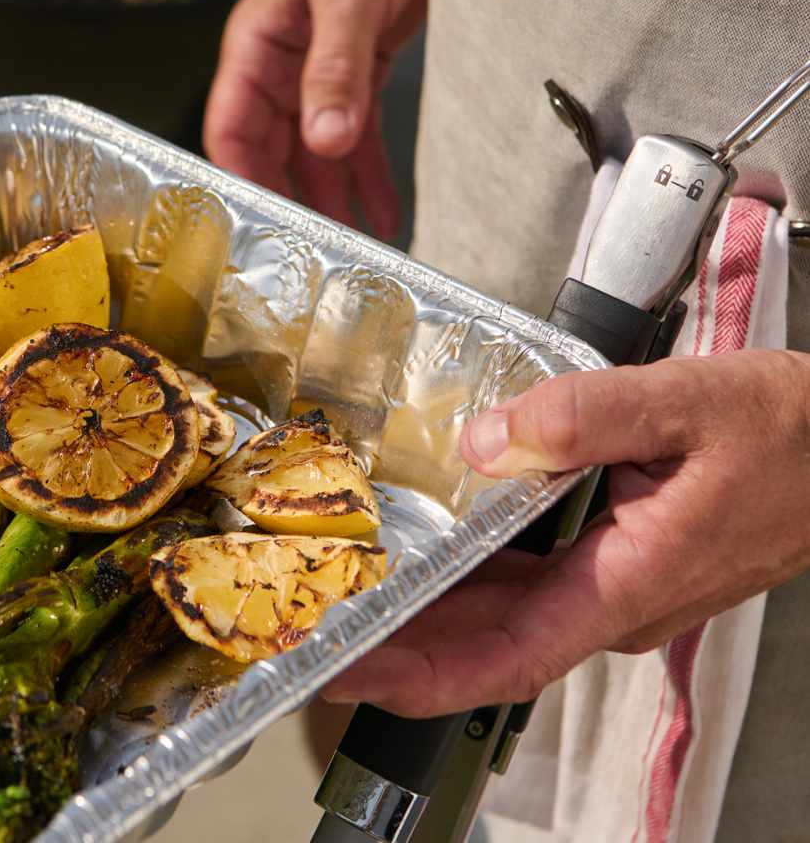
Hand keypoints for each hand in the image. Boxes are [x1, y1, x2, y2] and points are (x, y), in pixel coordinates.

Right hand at [202, 0, 433, 237]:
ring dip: (333, 199)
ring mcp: (319, 71)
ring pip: (315, 152)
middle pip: (271, 152)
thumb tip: (324, 141)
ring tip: (355, 250)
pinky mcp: (361, 70)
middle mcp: (281, 67)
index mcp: (257, 46)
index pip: (230, 131)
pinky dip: (368, 174)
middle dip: (290, 203)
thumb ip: (336, 69)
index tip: (259, 231)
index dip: (240, 182)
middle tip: (312, 258)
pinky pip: (357, 134)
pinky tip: (383, 211)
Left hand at [321, 351, 809, 716]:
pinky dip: (472, 580)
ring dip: (429, 616)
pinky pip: (530, 585)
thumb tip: (487, 442)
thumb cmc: (795, 434)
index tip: (346, 672)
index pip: (506, 657)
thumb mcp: (688, 402)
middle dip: (399, 646)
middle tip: (315, 631)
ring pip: (505, 618)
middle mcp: (618, 602)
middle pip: (487, 644)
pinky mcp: (621, 565)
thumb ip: (581, 417)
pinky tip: (431, 557)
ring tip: (350, 598)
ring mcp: (619, 589)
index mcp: (630, 583)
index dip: (418, 673)